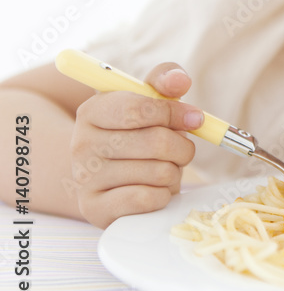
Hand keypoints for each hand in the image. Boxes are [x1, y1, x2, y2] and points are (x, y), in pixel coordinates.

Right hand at [70, 63, 200, 227]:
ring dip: (174, 172)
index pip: (140, 109)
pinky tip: (153, 188)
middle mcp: (81, 143)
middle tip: (180, 149)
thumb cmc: (137, 132)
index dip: (175, 114)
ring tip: (162, 168)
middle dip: (182, 147)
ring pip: (160, 173)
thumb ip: (165, 81)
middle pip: (156, 143)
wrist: (108, 175)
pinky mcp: (95, 209)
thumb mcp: (149, 100)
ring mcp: (84, 178)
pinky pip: (150, 199)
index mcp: (93, 110)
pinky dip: (164, 195)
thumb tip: (179, 81)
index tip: (194, 119)